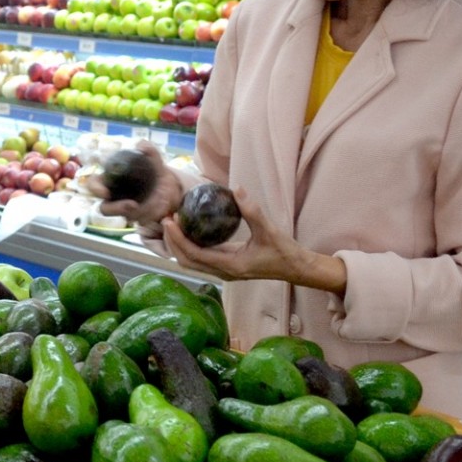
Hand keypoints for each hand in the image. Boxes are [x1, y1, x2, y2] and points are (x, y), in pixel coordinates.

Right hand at [93, 141, 184, 238]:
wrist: (169, 184)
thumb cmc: (152, 169)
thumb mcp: (153, 158)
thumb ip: (148, 150)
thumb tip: (141, 146)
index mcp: (110, 181)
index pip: (94, 185)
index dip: (95, 189)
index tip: (105, 192)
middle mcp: (114, 198)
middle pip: (105, 209)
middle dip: (117, 208)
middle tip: (133, 205)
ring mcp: (126, 210)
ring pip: (126, 216)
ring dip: (142, 210)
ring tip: (156, 201)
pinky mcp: (140, 217)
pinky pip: (143, 219)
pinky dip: (153, 212)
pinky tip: (163, 204)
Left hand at [160, 187, 346, 293]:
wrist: (296, 268)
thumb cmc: (284, 252)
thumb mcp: (269, 230)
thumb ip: (253, 211)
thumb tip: (237, 189)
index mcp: (230, 266)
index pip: (194, 254)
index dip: (178, 238)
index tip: (169, 221)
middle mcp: (223, 272)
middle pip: (186, 261)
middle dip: (172, 242)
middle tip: (166, 219)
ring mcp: (224, 272)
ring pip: (191, 262)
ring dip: (178, 245)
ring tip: (172, 224)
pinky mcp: (226, 268)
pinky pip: (200, 259)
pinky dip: (189, 247)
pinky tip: (188, 230)